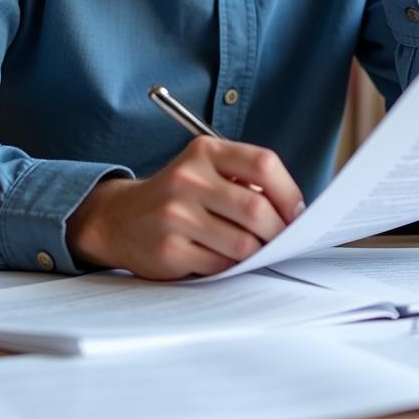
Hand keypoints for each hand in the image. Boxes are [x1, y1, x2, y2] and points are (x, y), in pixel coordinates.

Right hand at [65, 137, 305, 279]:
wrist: (120, 218)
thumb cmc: (180, 196)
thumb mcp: (207, 171)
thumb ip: (246, 180)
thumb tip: (295, 212)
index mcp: (205, 151)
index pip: (263, 163)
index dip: (288, 192)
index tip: (298, 212)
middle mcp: (188, 178)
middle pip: (257, 209)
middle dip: (278, 231)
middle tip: (282, 240)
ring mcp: (175, 214)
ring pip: (243, 244)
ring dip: (256, 253)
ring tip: (253, 250)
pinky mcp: (169, 249)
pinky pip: (220, 266)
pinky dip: (230, 267)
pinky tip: (221, 258)